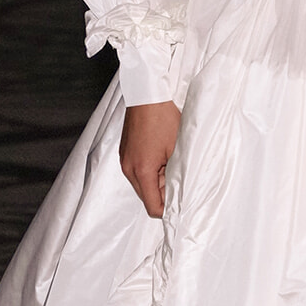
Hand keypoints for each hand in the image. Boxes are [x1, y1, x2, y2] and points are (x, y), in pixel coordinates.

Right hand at [119, 100, 181, 217]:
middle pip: (146, 197)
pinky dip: (150, 171)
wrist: (147, 95)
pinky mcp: (125, 153)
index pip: (152, 205)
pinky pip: (137, 171)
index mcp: (142, 171)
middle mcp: (129, 168)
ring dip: (157, 181)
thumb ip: (177, 175)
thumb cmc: (162, 117)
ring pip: (142, 184)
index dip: (167, 209)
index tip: (180, 206)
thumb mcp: (177, 150)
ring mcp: (125, 160)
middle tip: (180, 183)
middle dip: (163, 194)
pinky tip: (162, 158)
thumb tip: (180, 191)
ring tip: (171, 166)